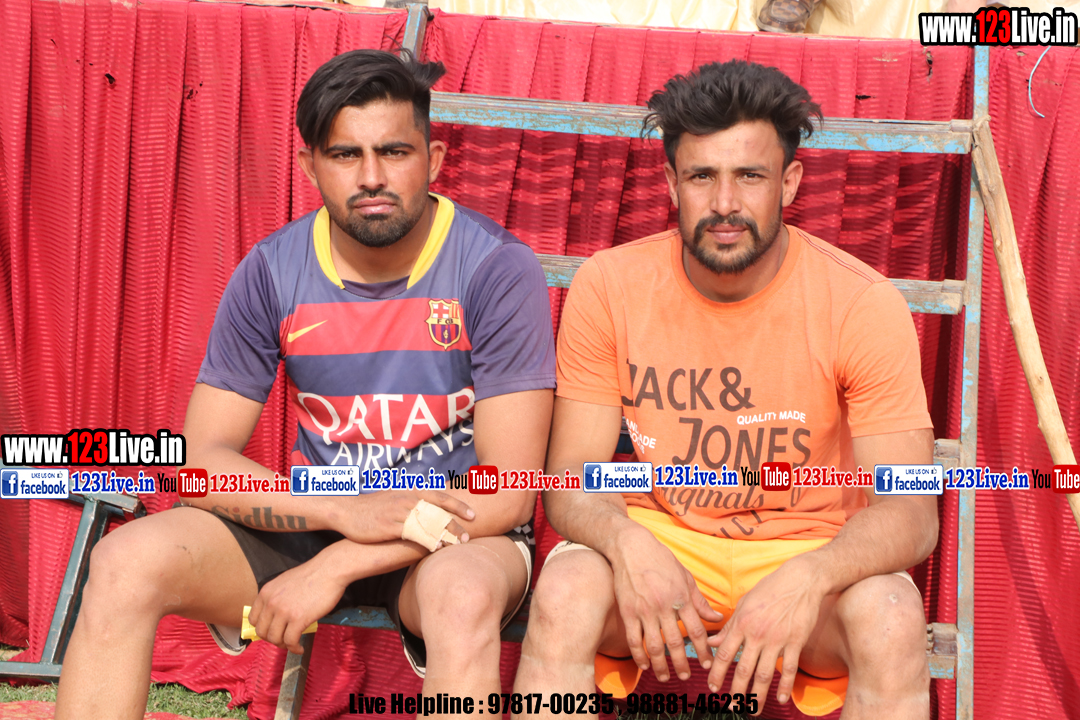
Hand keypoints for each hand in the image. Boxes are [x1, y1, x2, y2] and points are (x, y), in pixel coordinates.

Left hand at [248, 556, 346, 654]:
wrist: (329, 570)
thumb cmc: (312, 575)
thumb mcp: (285, 582)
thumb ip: (276, 597)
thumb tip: (276, 613)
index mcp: (266, 592)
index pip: (253, 619)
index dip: (262, 628)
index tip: (272, 631)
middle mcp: (271, 602)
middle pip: (262, 632)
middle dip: (272, 639)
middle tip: (283, 639)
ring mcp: (284, 611)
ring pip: (275, 639)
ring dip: (283, 645)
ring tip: (293, 644)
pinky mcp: (298, 619)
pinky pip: (290, 641)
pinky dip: (294, 648)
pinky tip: (300, 648)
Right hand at [333, 491, 474, 544]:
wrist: (345, 511)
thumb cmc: (371, 508)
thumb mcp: (393, 498)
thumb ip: (411, 501)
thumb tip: (427, 508)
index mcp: (409, 492)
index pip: (439, 496)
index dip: (458, 504)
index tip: (473, 513)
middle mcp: (407, 499)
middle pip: (438, 509)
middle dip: (456, 520)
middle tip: (470, 532)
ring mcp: (399, 512)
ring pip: (430, 521)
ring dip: (446, 532)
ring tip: (460, 543)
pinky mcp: (390, 526)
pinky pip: (415, 533)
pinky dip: (429, 539)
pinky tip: (438, 547)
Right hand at [610, 526, 722, 682]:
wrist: (632, 547)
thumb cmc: (661, 560)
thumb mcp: (685, 577)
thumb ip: (700, 601)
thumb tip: (718, 618)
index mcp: (681, 597)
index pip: (697, 630)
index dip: (704, 650)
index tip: (707, 663)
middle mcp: (664, 606)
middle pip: (676, 643)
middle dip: (683, 664)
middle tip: (687, 677)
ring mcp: (645, 610)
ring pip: (655, 646)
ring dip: (661, 665)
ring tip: (666, 677)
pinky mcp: (628, 611)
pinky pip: (634, 639)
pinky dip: (640, 655)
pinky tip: (644, 665)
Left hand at [706, 554, 825, 714]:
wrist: (800, 580)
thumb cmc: (770, 589)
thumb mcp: (744, 604)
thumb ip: (728, 626)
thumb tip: (713, 642)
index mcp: (742, 623)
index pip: (725, 654)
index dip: (717, 673)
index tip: (712, 687)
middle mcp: (757, 634)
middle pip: (744, 669)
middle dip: (736, 691)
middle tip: (731, 707)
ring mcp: (777, 639)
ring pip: (765, 674)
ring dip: (757, 695)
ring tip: (753, 709)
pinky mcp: (796, 642)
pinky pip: (789, 669)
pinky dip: (785, 686)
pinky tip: (780, 698)